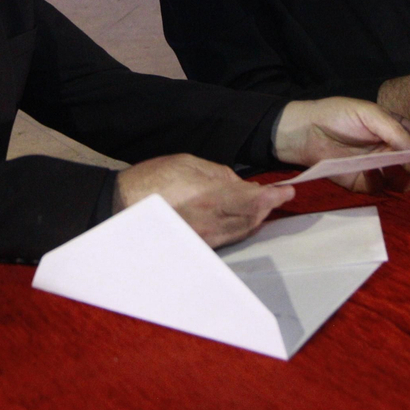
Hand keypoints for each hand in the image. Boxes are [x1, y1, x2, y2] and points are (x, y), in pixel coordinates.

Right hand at [115, 154, 292, 248]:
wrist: (123, 208)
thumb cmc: (152, 181)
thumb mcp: (187, 163)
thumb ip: (217, 173)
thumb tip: (238, 182)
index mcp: (212, 198)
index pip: (255, 199)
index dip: (275, 196)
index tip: (287, 191)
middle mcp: (213, 222)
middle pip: (253, 218)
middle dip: (268, 206)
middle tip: (277, 196)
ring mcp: (206, 238)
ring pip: (243, 230)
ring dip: (257, 218)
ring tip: (264, 206)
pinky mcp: (198, 245)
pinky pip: (228, 237)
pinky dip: (241, 227)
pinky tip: (242, 219)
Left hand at [273, 97, 409, 191]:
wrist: (305, 130)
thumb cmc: (339, 115)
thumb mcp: (371, 115)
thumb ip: (396, 133)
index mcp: (399, 130)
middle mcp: (393, 150)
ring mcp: (380, 168)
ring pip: (405, 181)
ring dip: (409, 178)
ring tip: (407, 172)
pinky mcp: (364, 182)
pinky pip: (380, 188)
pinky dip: (382, 183)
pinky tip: (376, 173)